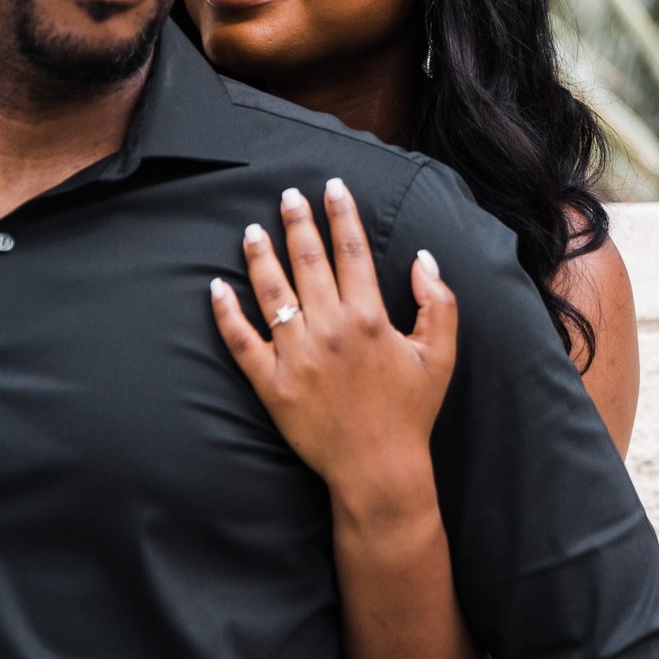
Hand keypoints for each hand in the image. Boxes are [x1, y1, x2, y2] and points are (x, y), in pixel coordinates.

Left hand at [209, 179, 457, 510]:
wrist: (378, 469)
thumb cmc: (411, 412)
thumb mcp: (440, 356)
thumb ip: (438, 304)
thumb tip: (424, 259)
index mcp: (369, 318)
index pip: (352, 251)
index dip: (341, 214)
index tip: (332, 188)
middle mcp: (330, 329)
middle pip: (308, 261)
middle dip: (297, 222)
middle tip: (287, 194)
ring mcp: (297, 356)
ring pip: (271, 293)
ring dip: (260, 256)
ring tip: (252, 229)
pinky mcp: (272, 384)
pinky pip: (241, 341)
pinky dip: (226, 312)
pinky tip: (217, 287)